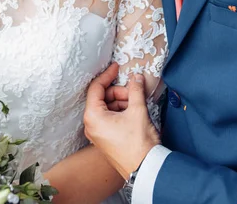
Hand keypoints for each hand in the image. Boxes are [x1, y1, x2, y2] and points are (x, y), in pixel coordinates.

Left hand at [84, 63, 160, 179]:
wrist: (146, 170)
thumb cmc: (138, 143)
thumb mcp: (137, 110)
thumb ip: (135, 90)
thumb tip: (136, 77)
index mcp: (93, 116)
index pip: (96, 87)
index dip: (108, 75)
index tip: (117, 67)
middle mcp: (90, 125)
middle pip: (102, 97)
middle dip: (119, 92)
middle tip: (135, 91)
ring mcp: (97, 133)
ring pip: (107, 107)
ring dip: (122, 101)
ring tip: (137, 103)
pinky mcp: (105, 139)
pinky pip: (109, 118)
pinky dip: (121, 111)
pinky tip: (134, 111)